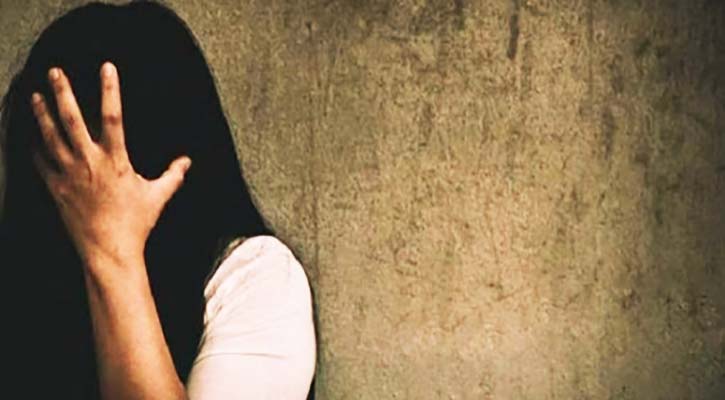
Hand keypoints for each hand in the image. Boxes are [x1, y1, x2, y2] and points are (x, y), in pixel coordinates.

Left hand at [31, 62, 190, 271]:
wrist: (109, 250)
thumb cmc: (136, 223)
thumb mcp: (158, 196)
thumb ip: (173, 175)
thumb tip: (187, 162)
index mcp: (116, 160)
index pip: (113, 116)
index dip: (110, 90)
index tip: (107, 68)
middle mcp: (89, 162)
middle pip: (72, 120)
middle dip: (63, 93)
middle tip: (55, 72)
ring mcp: (69, 175)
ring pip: (50, 137)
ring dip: (42, 114)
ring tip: (35, 96)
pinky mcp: (56, 189)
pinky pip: (40, 163)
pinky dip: (34, 147)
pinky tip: (30, 136)